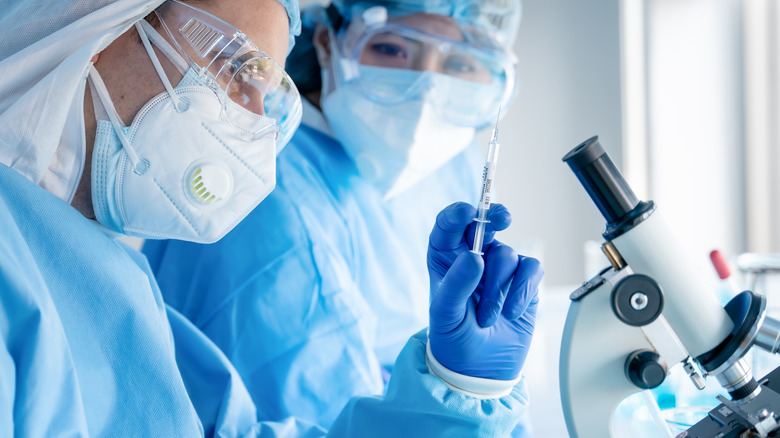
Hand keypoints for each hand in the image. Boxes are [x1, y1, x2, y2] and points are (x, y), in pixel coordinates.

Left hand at [427, 202, 542, 380]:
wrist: (480, 370)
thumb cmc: (453, 339)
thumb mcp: (445, 315)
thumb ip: (456, 284)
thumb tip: (475, 257)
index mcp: (445, 258)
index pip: (448, 225)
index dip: (457, 213)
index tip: (466, 212)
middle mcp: (472, 257)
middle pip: (484, 224)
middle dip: (493, 217)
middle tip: (501, 219)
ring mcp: (499, 268)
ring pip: (507, 254)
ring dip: (498, 287)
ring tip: (487, 316)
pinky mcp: (523, 282)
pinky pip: (531, 268)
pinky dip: (522, 291)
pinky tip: (511, 312)